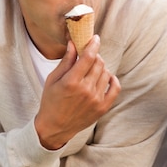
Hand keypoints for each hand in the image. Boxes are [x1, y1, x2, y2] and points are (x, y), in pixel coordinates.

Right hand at [35, 35, 120, 149]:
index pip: (88, 57)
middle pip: (99, 63)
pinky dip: (113, 79)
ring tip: (92, 71)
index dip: (93, 44)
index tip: (95, 38)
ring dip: (101, 68)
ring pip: (106, 73)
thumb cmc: (51, 101)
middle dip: (95, 56)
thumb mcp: (53, 79)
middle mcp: (86, 90)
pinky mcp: (103, 107)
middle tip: (89, 56)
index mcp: (71, 82)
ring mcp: (96, 99)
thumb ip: (66, 61)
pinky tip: (107, 77)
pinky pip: (115, 88)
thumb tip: (74, 43)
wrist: (54, 128)